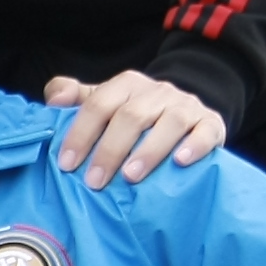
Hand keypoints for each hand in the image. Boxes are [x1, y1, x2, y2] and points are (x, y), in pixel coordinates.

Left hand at [40, 69, 224, 187]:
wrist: (184, 114)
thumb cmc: (133, 115)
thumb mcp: (103, 102)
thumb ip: (75, 97)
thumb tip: (54, 101)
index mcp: (127, 85)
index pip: (99, 104)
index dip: (81, 133)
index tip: (67, 164)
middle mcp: (157, 91)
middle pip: (131, 116)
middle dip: (110, 150)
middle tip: (95, 181)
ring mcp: (186, 106)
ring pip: (169, 123)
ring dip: (149, 151)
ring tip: (131, 177)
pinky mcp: (211, 124)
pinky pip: (205, 132)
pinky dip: (194, 146)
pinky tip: (180, 162)